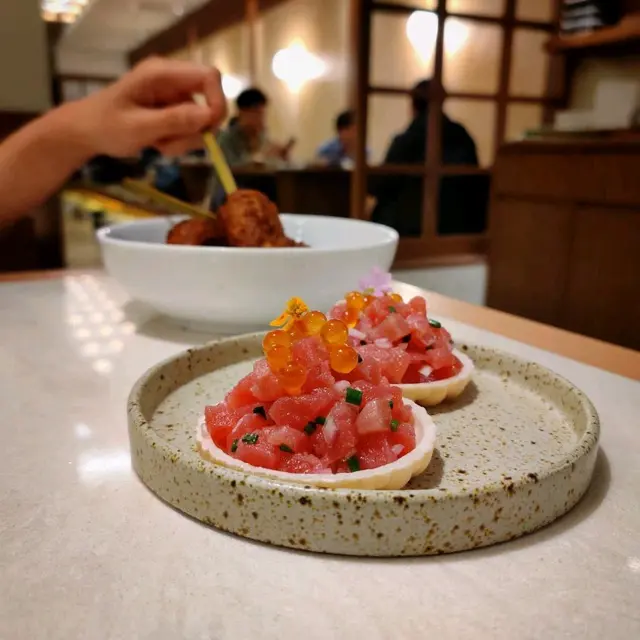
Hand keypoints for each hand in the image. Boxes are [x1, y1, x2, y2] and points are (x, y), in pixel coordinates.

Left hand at [71, 58, 226, 157]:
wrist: (85, 133)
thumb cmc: (106, 126)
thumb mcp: (139, 127)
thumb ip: (174, 120)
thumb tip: (208, 116)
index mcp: (162, 73)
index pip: (209, 76)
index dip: (217, 102)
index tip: (208, 129)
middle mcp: (172, 81)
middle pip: (209, 102)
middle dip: (197, 129)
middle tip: (173, 144)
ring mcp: (173, 97)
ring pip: (200, 121)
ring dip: (185, 140)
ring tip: (159, 145)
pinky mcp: (172, 111)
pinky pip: (190, 129)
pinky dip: (179, 142)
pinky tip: (158, 144)